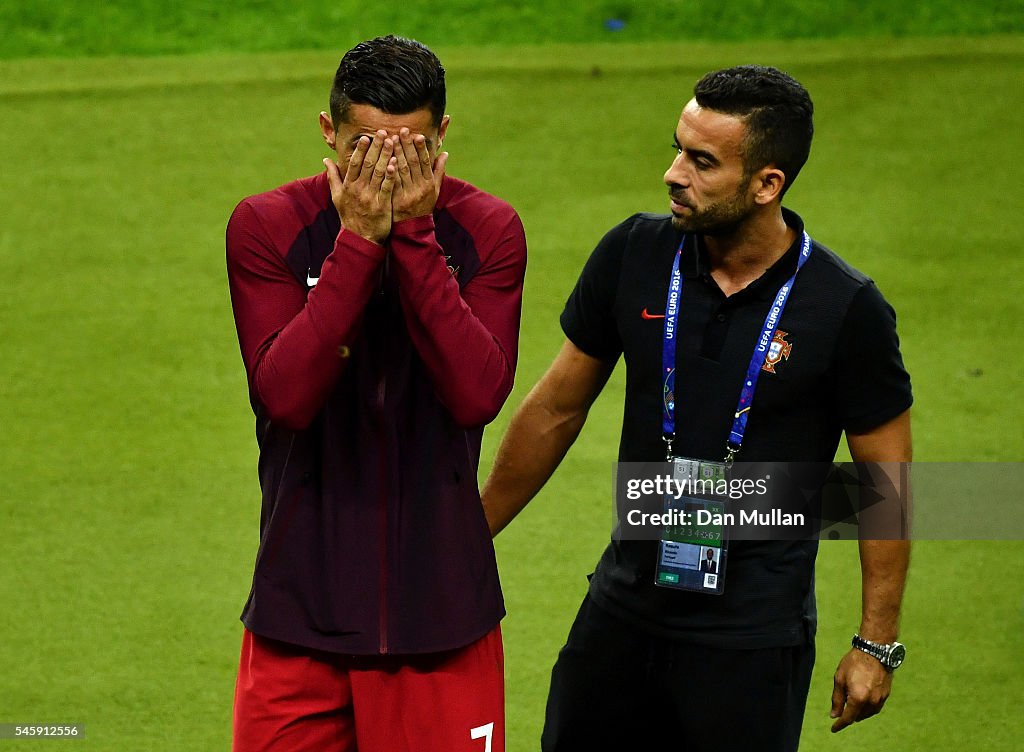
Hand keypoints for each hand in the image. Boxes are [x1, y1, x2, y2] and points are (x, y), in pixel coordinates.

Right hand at [324, 130, 395, 244]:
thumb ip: (333, 177)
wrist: (360, 239)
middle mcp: (358, 190)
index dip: (360, 149)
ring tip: (392, 142)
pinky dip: (390, 175)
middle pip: (367, 164)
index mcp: (348, 186)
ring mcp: (370, 197)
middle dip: (375, 147)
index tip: (366, 137)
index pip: (354, 163)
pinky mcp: (382, 206)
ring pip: (378, 173)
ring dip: (385, 156)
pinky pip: (386, 187)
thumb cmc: (350, 216)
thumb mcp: (337, 197)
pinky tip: (395, 163)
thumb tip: (325, 159)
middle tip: (383, 132)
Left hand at [391, 127, 448, 222]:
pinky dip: (389, 170)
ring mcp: (407, 194)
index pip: (426, 162)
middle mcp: (420, 188)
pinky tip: (385, 159)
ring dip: (396, 153)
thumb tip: (445, 153)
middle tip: (401, 130)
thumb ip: (439, 171)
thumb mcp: (435, 190)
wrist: (413, 228)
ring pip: (402, 170)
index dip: (421, 148)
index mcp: (429, 184)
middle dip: (407, 145)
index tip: (417, 135)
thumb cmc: (424, 206)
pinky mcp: (396, 200)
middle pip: (413, 163)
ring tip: (391, 139)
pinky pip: (392, 182)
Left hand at [830, 649, 892, 731]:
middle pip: (858, 717)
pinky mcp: (886, 695)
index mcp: (858, 698)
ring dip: (858, 712)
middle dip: (849, 715)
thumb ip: (837, 699)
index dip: (839, 725)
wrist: (875, 651)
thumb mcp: (839, 679)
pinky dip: (867, 707)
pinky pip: (875, 707)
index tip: (833, 729)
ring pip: (867, 714)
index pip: (848, 718)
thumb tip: (834, 715)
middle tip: (841, 708)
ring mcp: (880, 699)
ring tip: (851, 702)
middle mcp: (871, 702)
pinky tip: (862, 700)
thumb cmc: (854, 662)